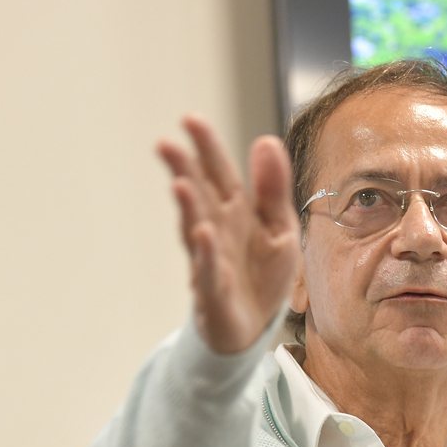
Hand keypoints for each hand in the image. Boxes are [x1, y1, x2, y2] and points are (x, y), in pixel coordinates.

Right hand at [158, 116, 300, 354]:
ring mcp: (212, 259)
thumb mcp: (279, 226)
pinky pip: (210, 270)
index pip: (219, 173)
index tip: (190, 120)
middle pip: (199, 196)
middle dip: (184, 171)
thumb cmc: (262, 274)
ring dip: (189, 208)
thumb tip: (265, 139)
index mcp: (236, 211)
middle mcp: (217, 230)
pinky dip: (207, 254)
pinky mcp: (215, 291)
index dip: (206, 147)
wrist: (252, 326)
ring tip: (180, 183)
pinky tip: (203, 234)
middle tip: (167, 145)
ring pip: (197, 229)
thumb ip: (273, 187)